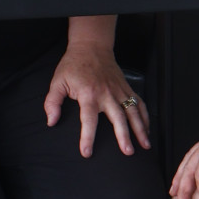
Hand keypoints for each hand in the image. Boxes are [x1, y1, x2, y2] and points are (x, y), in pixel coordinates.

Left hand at [44, 44, 149, 158]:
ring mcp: (119, 91)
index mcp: (88, 94)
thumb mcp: (57, 81)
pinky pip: (139, 103)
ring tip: (145, 145)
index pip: (88, 120)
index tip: (87, 152)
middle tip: (128, 151)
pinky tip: (147, 129)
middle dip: (124, 136)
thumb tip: (51, 121)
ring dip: (140, 129)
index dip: (87, 137)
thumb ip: (52, 102)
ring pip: (133, 112)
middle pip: (118, 118)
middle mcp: (106, 94)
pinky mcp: (126, 88)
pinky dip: (145, 117)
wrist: (91, 46)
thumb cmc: (74, 65)